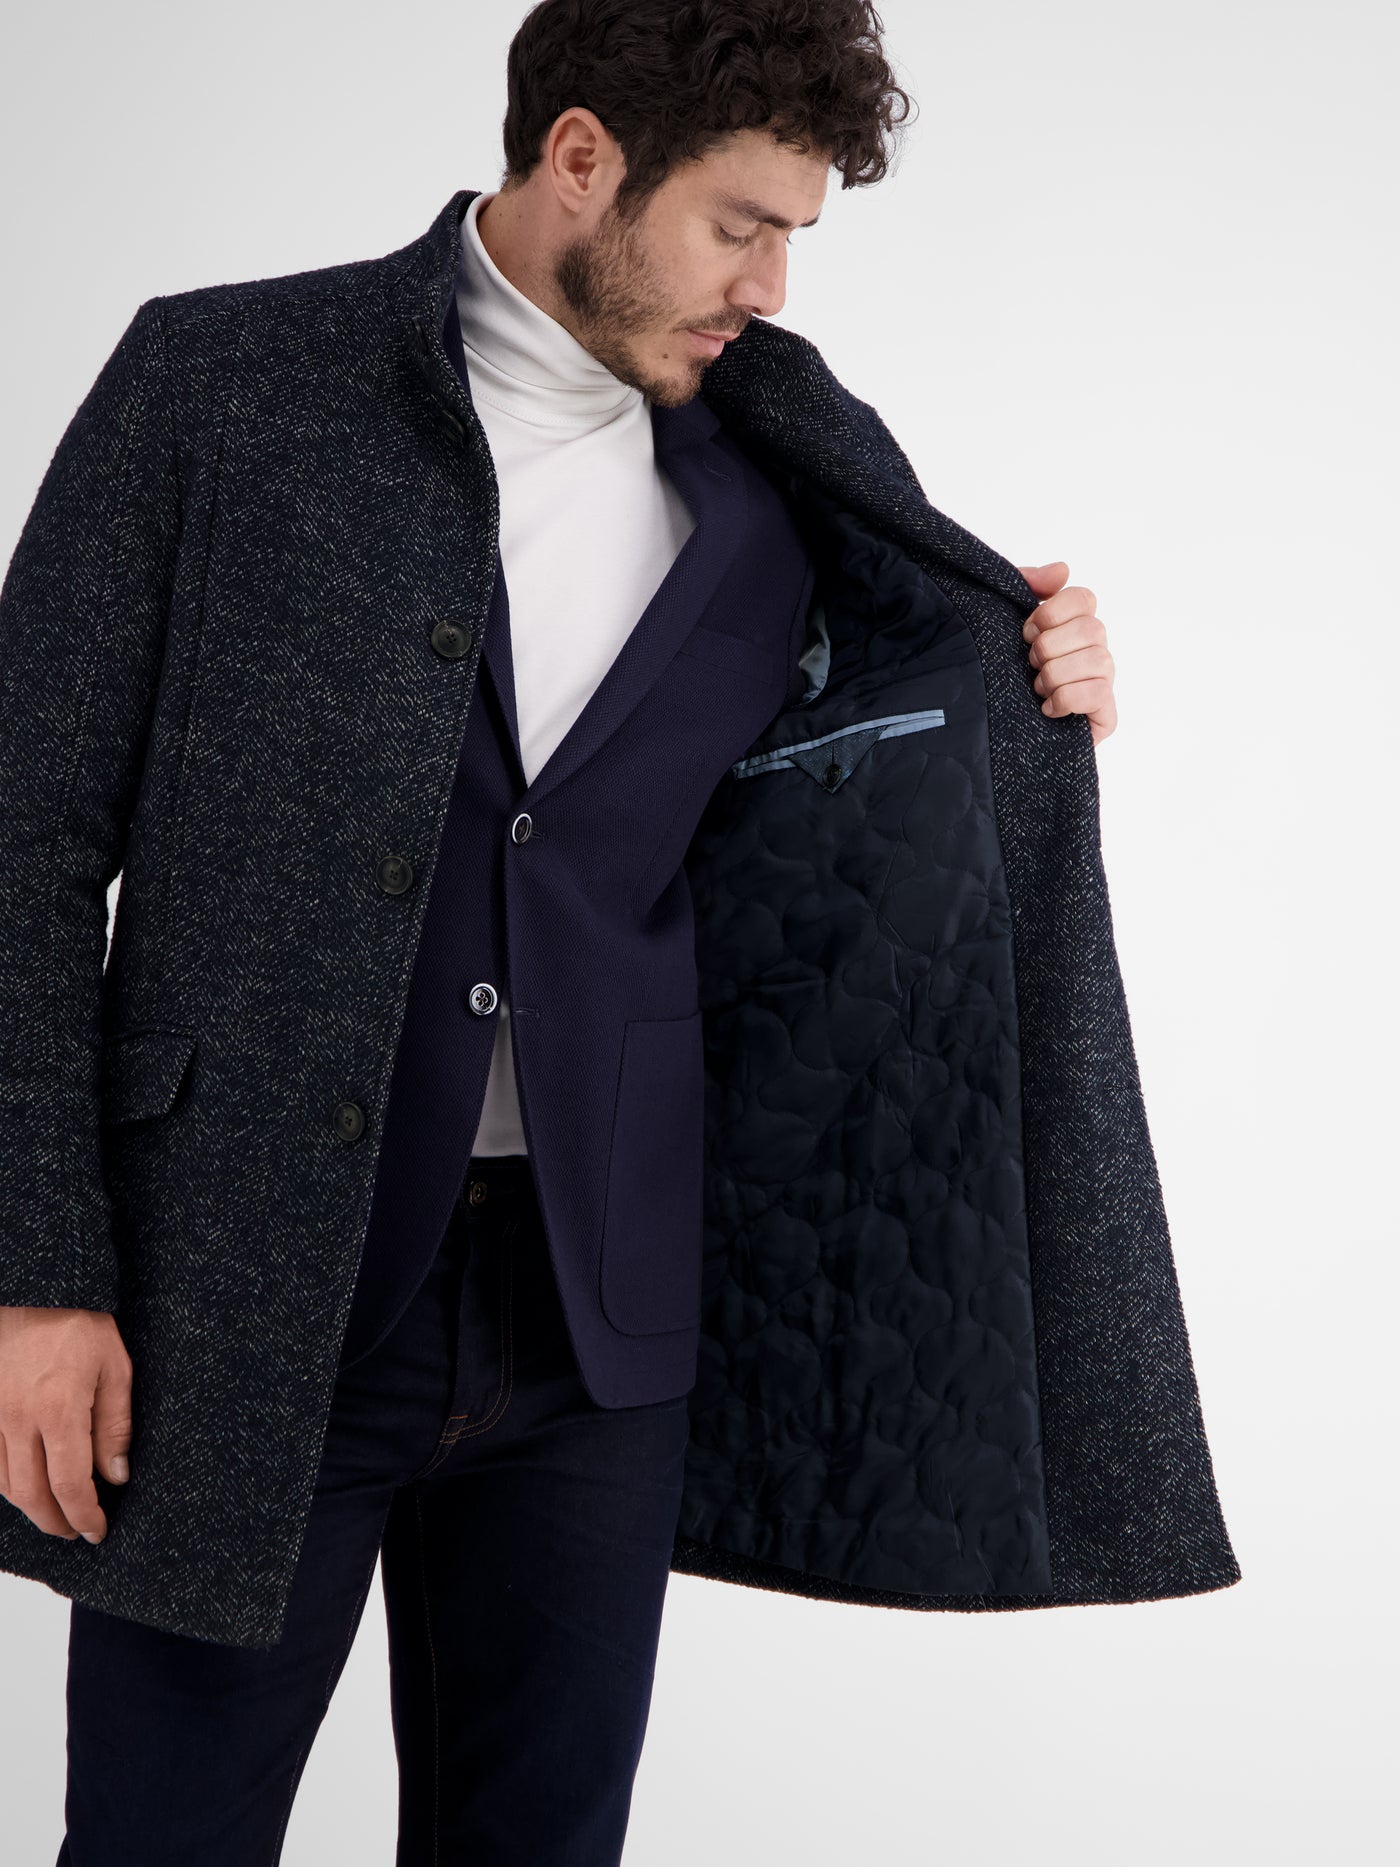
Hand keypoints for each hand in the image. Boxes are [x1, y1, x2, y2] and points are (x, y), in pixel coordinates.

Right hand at [0, 1306, 131, 1541]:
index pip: (70, 1484)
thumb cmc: (79, 1323)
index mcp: (59, 1410)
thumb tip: (116, 1476)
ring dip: (31, 1509)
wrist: (33, 1289)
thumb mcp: (114, 1366)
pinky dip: (7, 1485)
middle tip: (76, 1532)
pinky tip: (27, 1486)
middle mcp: (18, 1420)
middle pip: (32, 1495)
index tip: (97, 1531)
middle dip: (56, 1522)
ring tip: (55, 1515)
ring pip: (5, 1485)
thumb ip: (116, 1424)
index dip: (84, 1516)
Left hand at [1017, 561, 1117, 745]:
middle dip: (1049, 647)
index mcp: (1073, 626)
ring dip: (1056, 674)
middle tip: (1029, 664)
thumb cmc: (1000, 675)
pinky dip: (1065, 700)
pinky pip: (1098, 694)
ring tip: (1036, 688)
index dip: (1052, 613)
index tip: (1026, 632)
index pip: (1084, 598)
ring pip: (1097, 660)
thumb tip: (1062, 569)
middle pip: (1092, 629)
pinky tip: (1046, 709)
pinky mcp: (1104, 716)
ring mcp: (1102, 682)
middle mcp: (1094, 650)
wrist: (990, 732)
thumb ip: (1026, 586)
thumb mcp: (1002, 622)